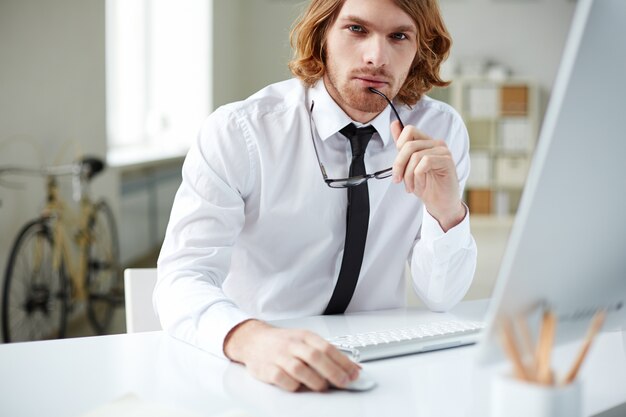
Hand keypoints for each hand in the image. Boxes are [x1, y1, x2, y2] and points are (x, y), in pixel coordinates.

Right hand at [223, 319, 359, 391]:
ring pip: (299, 368)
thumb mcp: (306, 341)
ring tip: (323, 387)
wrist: (254, 340)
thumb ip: (327, 354)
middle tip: (344, 383)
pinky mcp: (267, 369)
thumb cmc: (283, 342)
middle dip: (333, 372)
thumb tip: (352, 368)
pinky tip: (299, 387)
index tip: (354, 373)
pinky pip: (281, 379)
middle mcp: (292, 344)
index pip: (327, 347)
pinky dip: (293, 385)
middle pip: (315, 357)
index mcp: (305, 336)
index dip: (343, 361)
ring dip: (314, 380)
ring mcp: (279, 356)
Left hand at [390, 120, 465, 230]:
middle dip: (399, 165)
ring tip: (411, 187)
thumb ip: (402, 146)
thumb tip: (394, 124)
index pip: (409, 130)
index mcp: (426, 142)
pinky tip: (421, 186)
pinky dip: (418, 177)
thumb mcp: (408, 166)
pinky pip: (425, 163)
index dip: (399, 145)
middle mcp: (436, 144)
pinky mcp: (447, 161)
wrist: (440, 204)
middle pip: (408, 145)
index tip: (397, 165)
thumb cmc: (427, 186)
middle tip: (398, 179)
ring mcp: (443, 151)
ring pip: (415, 156)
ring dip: (408, 175)